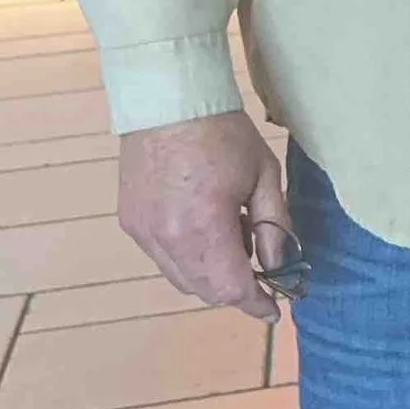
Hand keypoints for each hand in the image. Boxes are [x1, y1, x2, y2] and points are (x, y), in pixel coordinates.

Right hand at [118, 109, 289, 321]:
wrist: (168, 99)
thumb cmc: (223, 132)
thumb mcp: (264, 176)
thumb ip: (273, 227)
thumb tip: (279, 266)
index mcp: (204, 226)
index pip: (231, 288)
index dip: (255, 304)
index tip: (274, 309)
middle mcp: (166, 237)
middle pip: (204, 289)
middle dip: (235, 289)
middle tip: (260, 271)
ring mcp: (143, 231)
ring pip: (180, 278)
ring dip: (209, 275)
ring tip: (232, 241)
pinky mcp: (130, 221)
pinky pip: (161, 258)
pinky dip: (186, 258)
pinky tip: (203, 230)